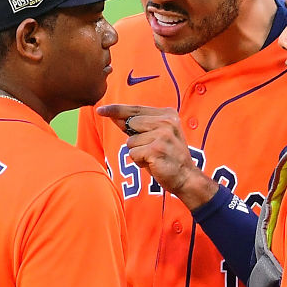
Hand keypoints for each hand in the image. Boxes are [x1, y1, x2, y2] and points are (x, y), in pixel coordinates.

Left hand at [96, 104, 217, 209]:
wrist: (186, 177)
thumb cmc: (167, 157)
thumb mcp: (154, 136)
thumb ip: (135, 125)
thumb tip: (113, 115)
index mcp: (167, 114)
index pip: (136, 109)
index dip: (116, 109)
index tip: (101, 110)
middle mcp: (166, 121)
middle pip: (130, 124)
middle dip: (134, 138)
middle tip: (152, 148)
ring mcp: (162, 134)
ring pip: (130, 141)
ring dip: (137, 152)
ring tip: (154, 157)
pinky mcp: (156, 149)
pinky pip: (133, 154)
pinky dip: (139, 161)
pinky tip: (153, 163)